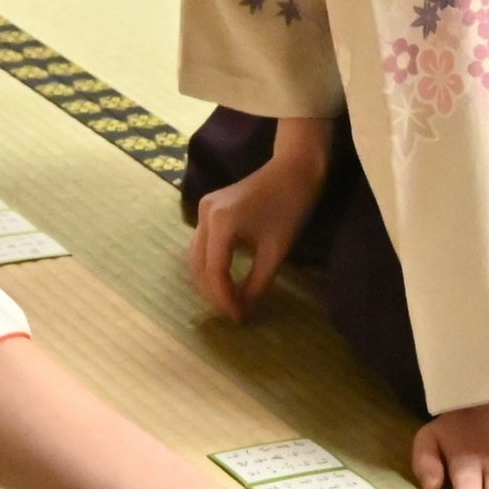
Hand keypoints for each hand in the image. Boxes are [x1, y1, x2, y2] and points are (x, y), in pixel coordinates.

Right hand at [189, 126, 326, 319]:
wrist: (293, 170)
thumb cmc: (290, 207)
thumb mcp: (276, 250)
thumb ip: (258, 283)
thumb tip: (246, 310)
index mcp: (221, 223)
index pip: (215, 271)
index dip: (225, 299)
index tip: (240, 318)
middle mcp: (205, 214)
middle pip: (199, 266)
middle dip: (214, 293)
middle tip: (234, 314)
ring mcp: (203, 208)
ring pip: (195, 256)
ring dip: (209, 281)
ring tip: (229, 301)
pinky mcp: (209, 208)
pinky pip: (201, 244)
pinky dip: (210, 265)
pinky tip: (225, 280)